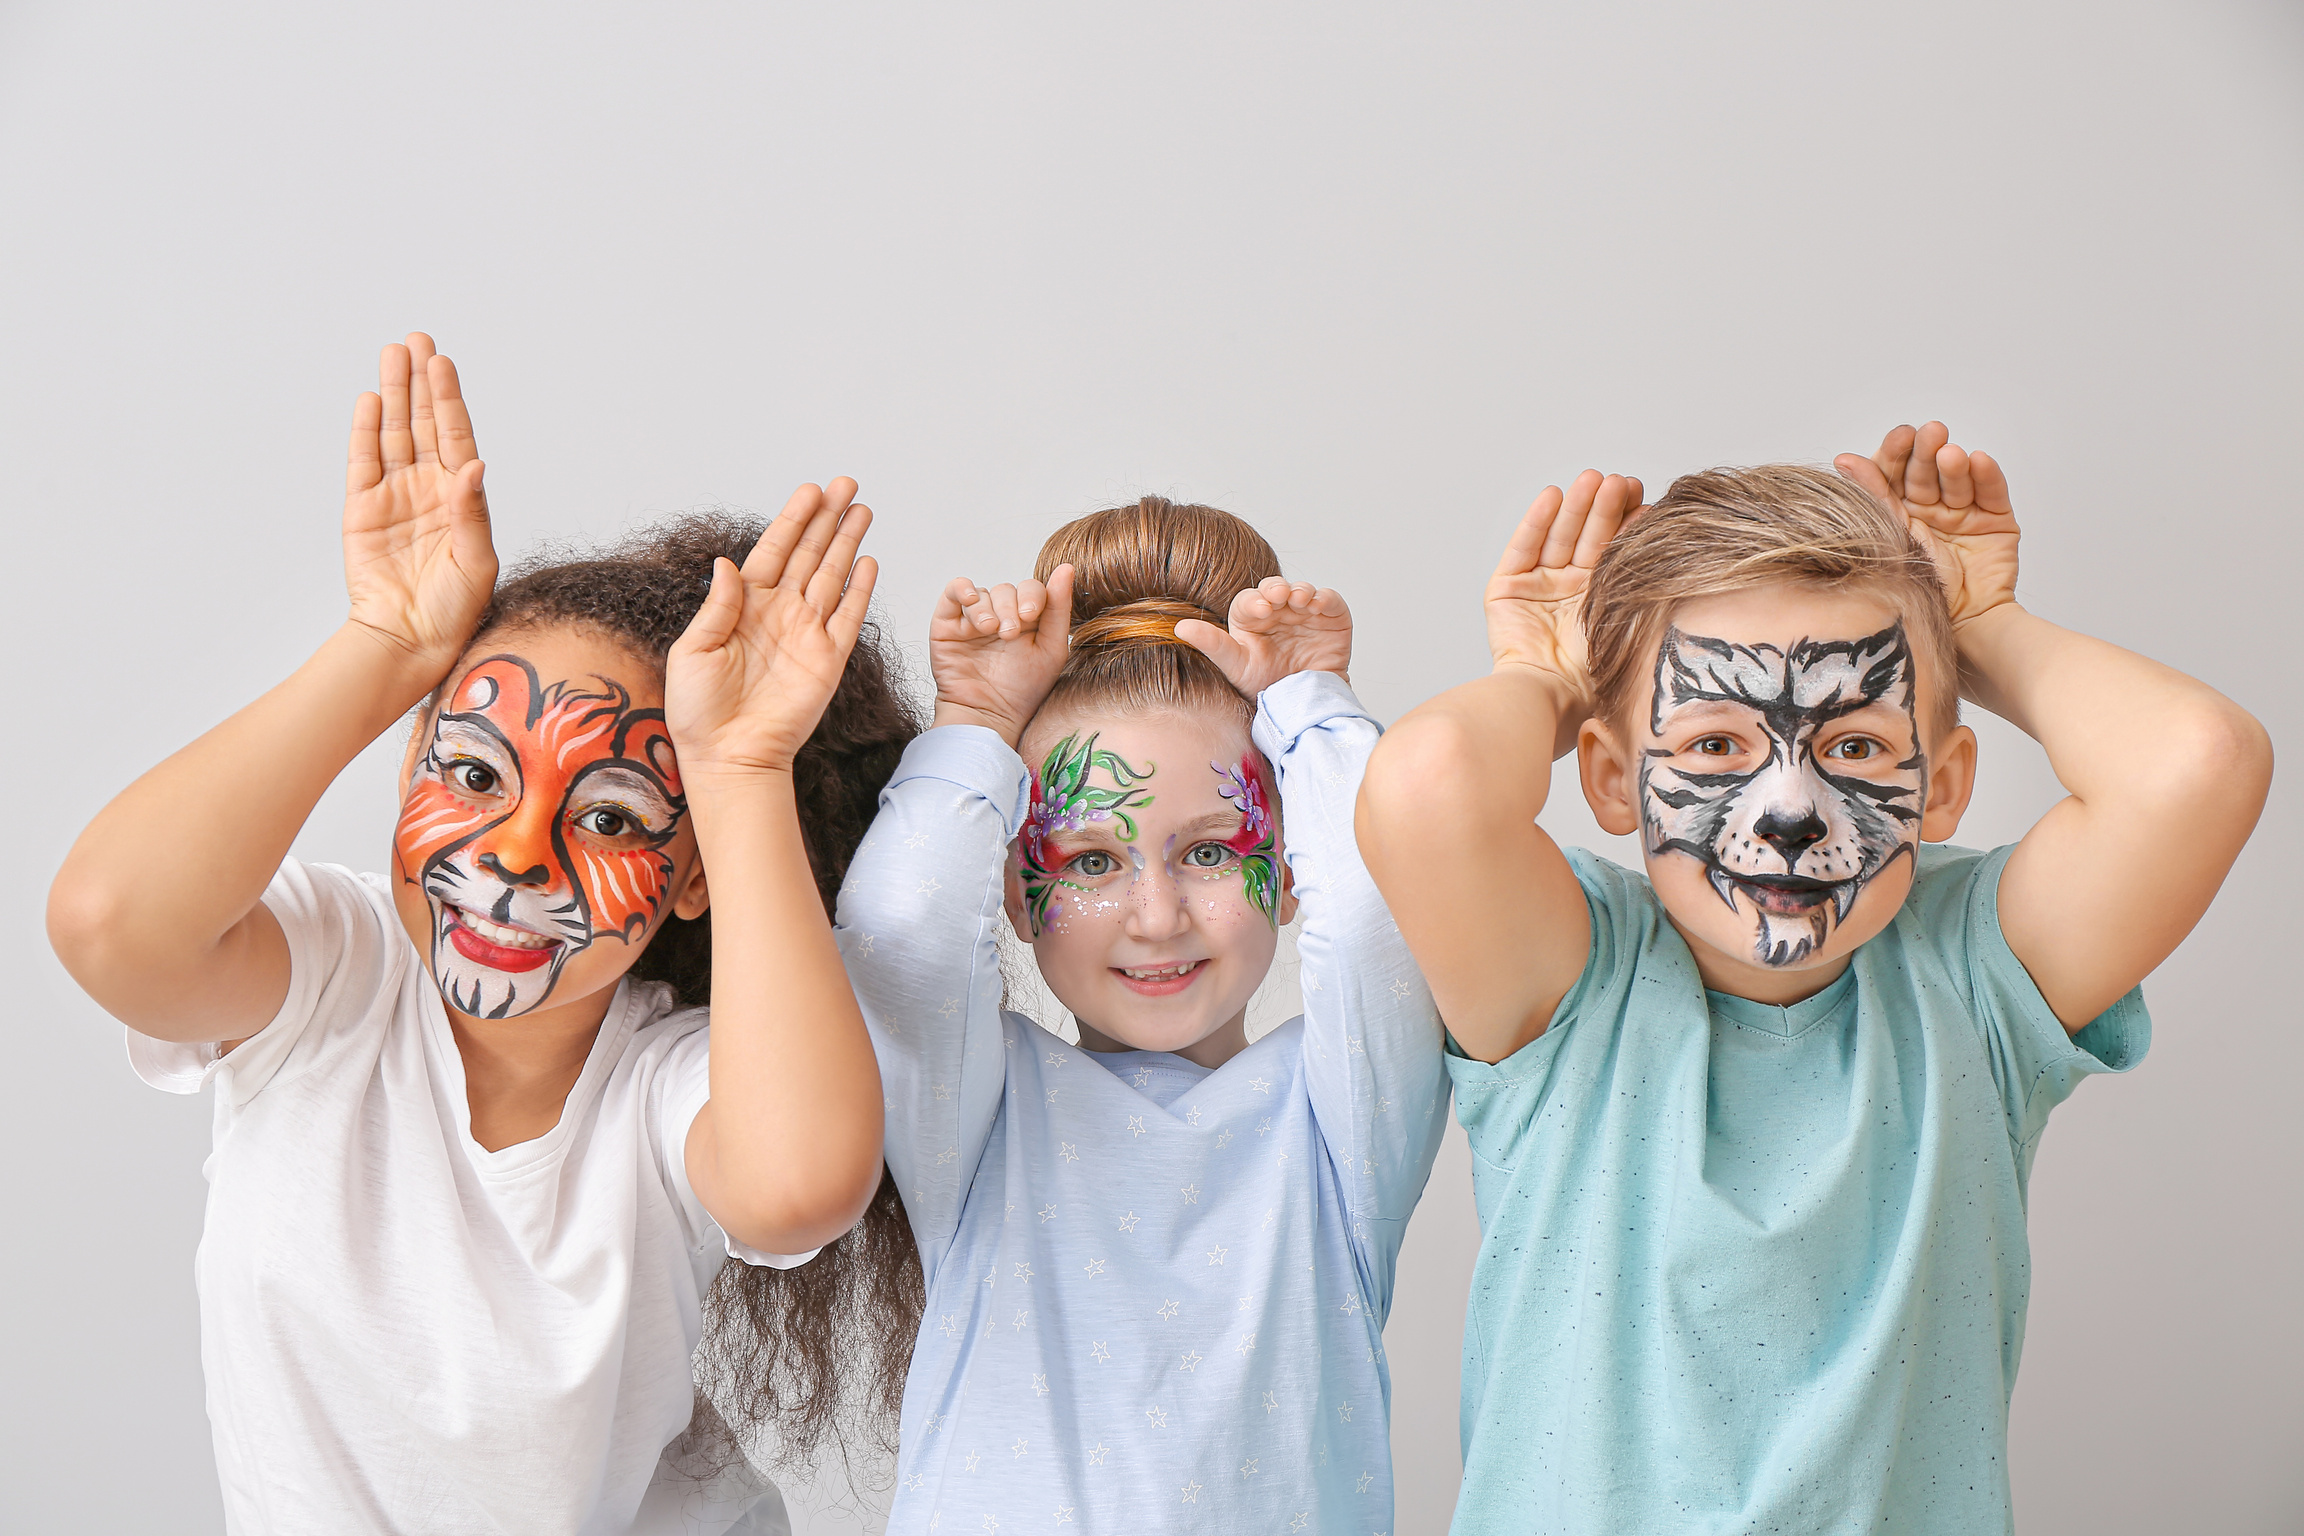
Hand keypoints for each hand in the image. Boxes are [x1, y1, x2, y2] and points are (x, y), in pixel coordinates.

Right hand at [341, 334, 496, 676]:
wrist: (410, 640)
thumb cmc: (453, 608)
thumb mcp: (476, 561)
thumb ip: (471, 512)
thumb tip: (473, 464)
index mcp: (461, 498)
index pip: (456, 437)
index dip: (449, 399)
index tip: (443, 363)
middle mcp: (428, 489)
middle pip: (425, 424)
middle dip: (422, 381)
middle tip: (419, 338)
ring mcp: (394, 496)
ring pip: (394, 433)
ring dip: (395, 394)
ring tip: (394, 353)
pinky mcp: (362, 509)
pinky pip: (363, 462)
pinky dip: (367, 431)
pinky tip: (372, 400)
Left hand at [666, 480, 878, 776]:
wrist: (728, 756)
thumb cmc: (699, 710)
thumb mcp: (693, 650)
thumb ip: (717, 605)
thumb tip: (727, 563)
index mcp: (744, 606)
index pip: (773, 550)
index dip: (793, 519)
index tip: (810, 490)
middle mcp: (779, 613)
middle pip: (809, 553)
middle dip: (827, 518)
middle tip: (846, 484)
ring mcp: (807, 634)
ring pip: (832, 575)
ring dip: (847, 542)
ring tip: (862, 510)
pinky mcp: (828, 660)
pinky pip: (849, 617)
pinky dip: (860, 589)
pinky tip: (868, 562)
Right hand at [929, 565, 1073, 744]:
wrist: (987, 715)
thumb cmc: (1022, 690)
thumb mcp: (1051, 649)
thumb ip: (1058, 609)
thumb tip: (1067, 567)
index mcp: (1028, 621)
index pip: (1032, 589)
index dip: (1033, 595)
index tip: (1031, 616)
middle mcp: (1001, 616)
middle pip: (1007, 589)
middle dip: (1010, 608)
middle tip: (1009, 635)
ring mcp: (973, 619)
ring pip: (983, 593)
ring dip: (989, 609)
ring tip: (990, 631)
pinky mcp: (947, 623)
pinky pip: (954, 591)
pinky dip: (963, 589)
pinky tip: (972, 601)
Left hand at [1176, 577, 1351, 696]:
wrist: (1302, 708)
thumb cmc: (1266, 687)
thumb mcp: (1236, 667)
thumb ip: (1212, 644)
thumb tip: (1180, 627)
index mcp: (1252, 619)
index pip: (1249, 601)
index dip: (1254, 601)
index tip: (1261, 610)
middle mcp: (1279, 611)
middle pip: (1275, 588)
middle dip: (1277, 588)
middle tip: (1278, 596)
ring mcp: (1305, 612)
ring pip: (1302, 590)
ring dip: (1300, 590)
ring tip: (1299, 600)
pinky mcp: (1332, 618)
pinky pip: (1329, 600)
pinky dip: (1325, 598)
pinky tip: (1317, 605)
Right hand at [1486, 470, 1643, 694]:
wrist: (1550, 698)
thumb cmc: (1592, 679)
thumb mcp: (1627, 623)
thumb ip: (1640, 586)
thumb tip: (1673, 544)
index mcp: (1599, 600)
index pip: (1615, 551)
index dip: (1628, 524)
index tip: (1646, 499)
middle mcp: (1567, 590)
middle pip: (1587, 538)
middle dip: (1605, 508)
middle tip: (1622, 483)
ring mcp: (1536, 588)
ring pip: (1558, 537)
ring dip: (1575, 507)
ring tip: (1593, 480)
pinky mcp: (1506, 590)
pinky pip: (1522, 548)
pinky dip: (1536, 521)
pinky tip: (1553, 496)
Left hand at [1835, 422, 2019, 628]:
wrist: (1959, 627)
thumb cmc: (1915, 591)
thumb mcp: (1887, 538)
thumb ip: (1871, 497)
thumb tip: (1844, 458)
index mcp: (1897, 513)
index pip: (1894, 474)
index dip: (1897, 453)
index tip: (1900, 436)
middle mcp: (1930, 509)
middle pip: (1926, 472)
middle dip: (1926, 453)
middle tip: (1929, 434)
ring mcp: (1964, 513)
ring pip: (1958, 479)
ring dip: (1953, 464)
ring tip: (1949, 455)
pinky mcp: (1996, 520)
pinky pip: (1992, 492)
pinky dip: (1986, 475)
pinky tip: (1978, 460)